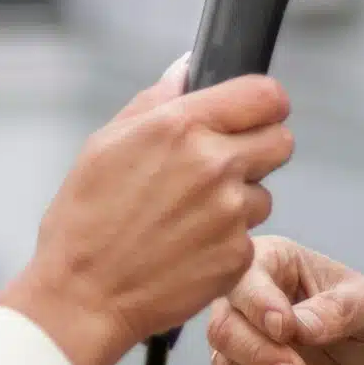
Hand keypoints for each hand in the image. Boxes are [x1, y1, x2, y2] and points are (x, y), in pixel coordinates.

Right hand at [0, 62, 293, 364]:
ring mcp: (231, 212)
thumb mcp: (107, 143)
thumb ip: (158, 99)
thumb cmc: (85, 220)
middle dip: (259, 148)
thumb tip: (187, 68)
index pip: (266, 95)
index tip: (253, 114)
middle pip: (281, 140)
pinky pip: (250, 235)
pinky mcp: (238, 255)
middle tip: (224, 165)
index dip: (263, 104)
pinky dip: (227, 240)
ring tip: (189, 215)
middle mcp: (214, 164)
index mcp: (182, 126)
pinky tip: (188, 246)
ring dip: (240, 199)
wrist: (82, 295)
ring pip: (265, 192)